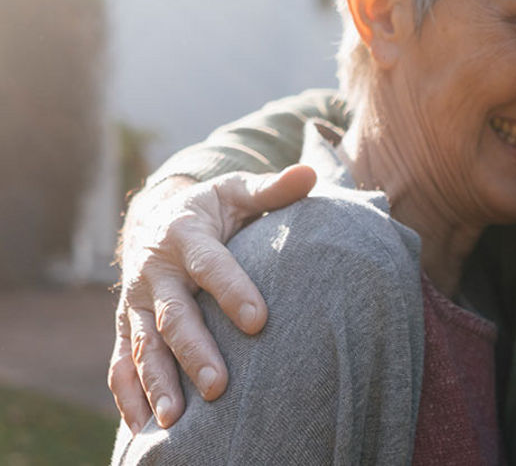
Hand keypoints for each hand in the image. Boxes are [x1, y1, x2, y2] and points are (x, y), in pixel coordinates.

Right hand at [109, 165, 315, 432]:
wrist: (156, 215)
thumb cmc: (212, 207)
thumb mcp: (237, 191)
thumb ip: (272, 188)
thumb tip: (310, 174)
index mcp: (186, 235)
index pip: (212, 266)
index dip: (234, 291)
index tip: (259, 321)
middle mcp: (156, 271)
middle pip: (174, 316)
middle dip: (195, 351)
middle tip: (218, 386)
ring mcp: (135, 301)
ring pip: (143, 345)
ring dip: (156, 382)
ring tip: (174, 418)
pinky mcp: (125, 324)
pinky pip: (120, 362)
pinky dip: (127, 394)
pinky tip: (141, 426)